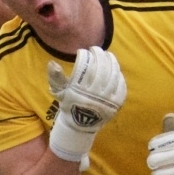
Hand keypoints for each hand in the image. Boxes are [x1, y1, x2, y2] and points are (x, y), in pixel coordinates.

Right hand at [46, 47, 126, 164]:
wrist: (80, 124)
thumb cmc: (70, 103)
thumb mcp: (59, 91)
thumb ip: (55, 77)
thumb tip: (52, 63)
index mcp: (78, 90)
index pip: (85, 67)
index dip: (85, 56)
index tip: (84, 51)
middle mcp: (93, 95)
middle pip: (100, 69)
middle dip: (99, 55)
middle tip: (96, 49)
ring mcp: (106, 100)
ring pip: (112, 75)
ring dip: (111, 62)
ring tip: (108, 55)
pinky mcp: (116, 104)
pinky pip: (121, 86)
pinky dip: (119, 75)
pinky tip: (116, 68)